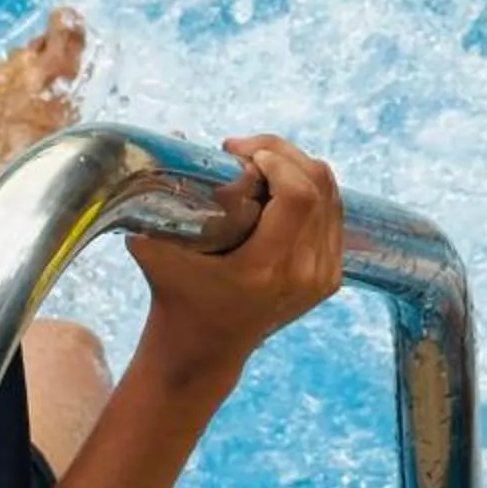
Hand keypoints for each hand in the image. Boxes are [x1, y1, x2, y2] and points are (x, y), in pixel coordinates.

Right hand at [129, 137, 343, 391]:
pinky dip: (312, 192)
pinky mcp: (329, 279)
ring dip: (298, 169)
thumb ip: (152, 199)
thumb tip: (169, 137)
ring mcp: (321, 278)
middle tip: (248, 149)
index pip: (297, 195)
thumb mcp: (154, 251)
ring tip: (262, 162)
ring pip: (331, 198)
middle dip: (284, 154)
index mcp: (265, 269)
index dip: (276, 158)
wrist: (204, 350)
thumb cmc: (174, 297)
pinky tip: (282, 185)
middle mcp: (302, 274)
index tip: (239, 151)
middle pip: (318, 187)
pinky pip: (334, 217)